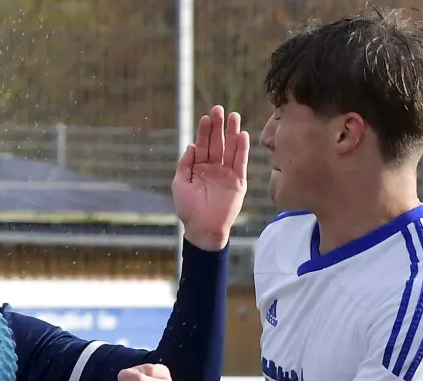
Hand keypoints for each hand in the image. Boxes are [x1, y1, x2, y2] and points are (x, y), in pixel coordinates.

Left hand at [172, 105, 249, 251]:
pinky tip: (242, 135)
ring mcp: (226, 174)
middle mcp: (213, 168)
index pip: (203, 145)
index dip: (204, 131)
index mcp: (198, 168)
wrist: (203, 229)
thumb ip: (185, 164)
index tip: (205, 117)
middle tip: (219, 110)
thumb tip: (191, 145)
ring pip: (230, 149)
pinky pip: (240, 162)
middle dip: (218, 126)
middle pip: (217, 143)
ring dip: (232, 133)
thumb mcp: (180, 184)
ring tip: (234, 116)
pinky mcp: (238, 182)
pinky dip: (242, 149)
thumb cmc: (188, 209)